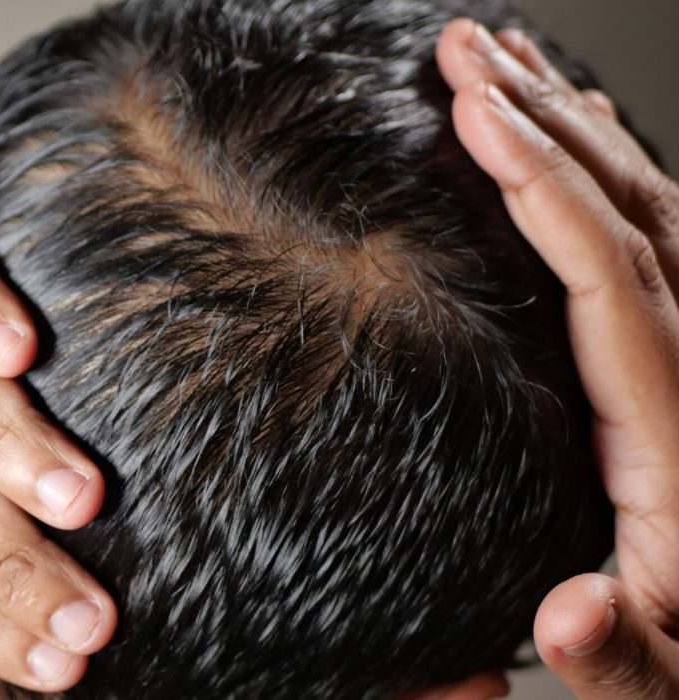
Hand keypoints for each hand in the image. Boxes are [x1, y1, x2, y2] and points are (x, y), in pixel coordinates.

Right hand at [438, 18, 678, 697]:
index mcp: (678, 439)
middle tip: (461, 49)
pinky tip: (570, 130)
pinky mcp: (677, 367)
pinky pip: (653, 237)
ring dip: (567, 126)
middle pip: (631, 213)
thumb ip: (614, 657)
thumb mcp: (655, 686)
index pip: (614, 280)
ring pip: (646, 209)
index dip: (545, 190)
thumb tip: (564, 616)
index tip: (476, 115)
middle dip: (541, 119)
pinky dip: (600, 170)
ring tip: (494, 60)